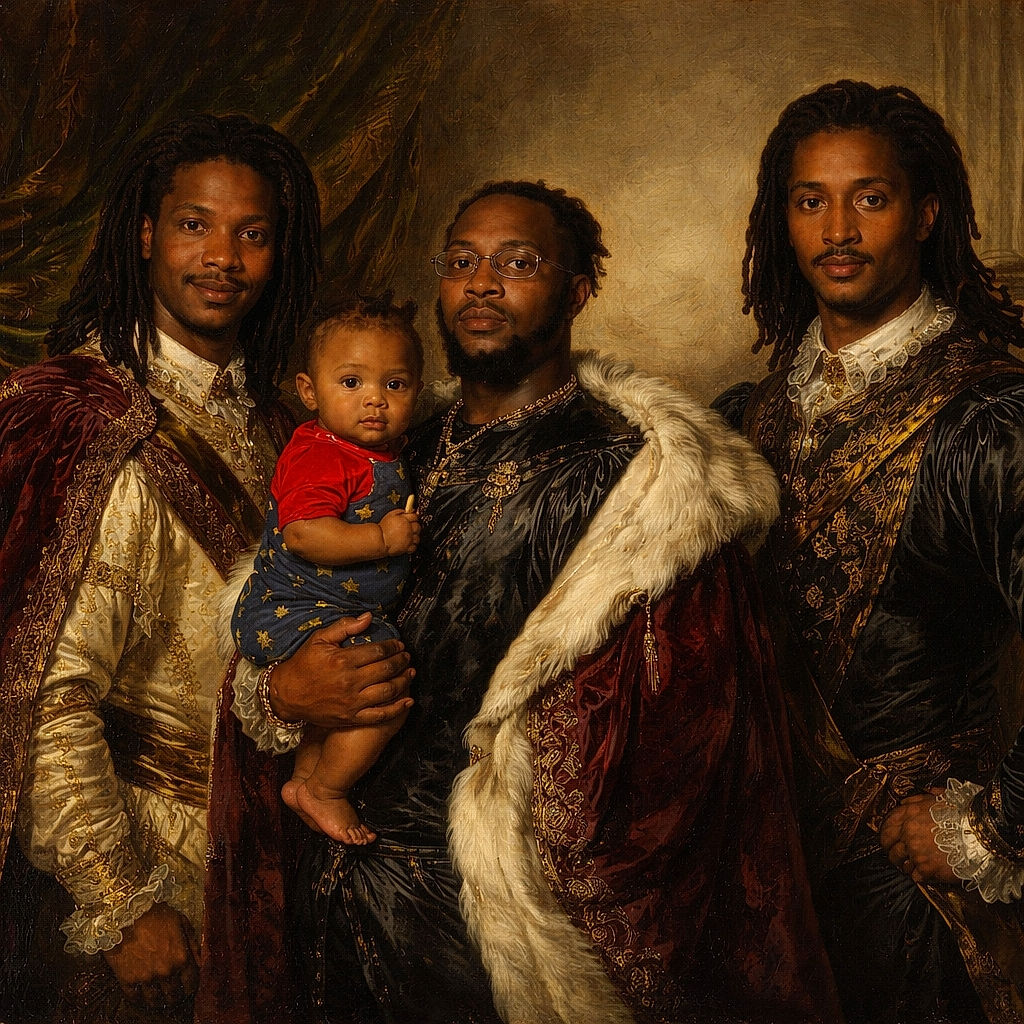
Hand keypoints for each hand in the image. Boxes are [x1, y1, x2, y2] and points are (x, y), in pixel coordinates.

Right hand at [102, 902, 198, 1009]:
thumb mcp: (182, 923)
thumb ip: (193, 944)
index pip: (191, 983)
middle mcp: (166, 971)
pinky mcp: (126, 979)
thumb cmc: (156, 913)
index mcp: (182, 957)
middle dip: (176, 995)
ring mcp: (145, 978)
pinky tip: (142, 994)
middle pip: (174, 995)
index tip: (188, 987)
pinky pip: (134, 998)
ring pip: (155, 1001)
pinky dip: (139, 999)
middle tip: (174, 993)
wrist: (127, 911)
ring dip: (158, 1000)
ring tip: (159, 997)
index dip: (191, 987)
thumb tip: (200, 962)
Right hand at [269, 613, 413, 728]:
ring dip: (404, 681)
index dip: (393, 647)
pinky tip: (408, 701)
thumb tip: (368, 617)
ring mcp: (352, 702)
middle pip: (386, 670)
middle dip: (401, 662)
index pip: (378, 651)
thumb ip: (344, 626)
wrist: (286, 695)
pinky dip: (397, 709)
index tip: (399, 645)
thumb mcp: (319, 639)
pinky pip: (379, 715)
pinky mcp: (351, 718)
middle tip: (407, 657)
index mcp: (343, 660)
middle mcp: (350, 681)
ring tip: (411, 673)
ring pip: (387, 691)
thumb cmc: (303, 664)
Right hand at [380, 508, 419, 555]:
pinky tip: (408, 543)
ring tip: (409, 536)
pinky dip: (412, 546)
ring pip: (417, 538)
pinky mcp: (407, 548)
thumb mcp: (390, 515)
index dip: (414, 517)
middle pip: (418, 527)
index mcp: (405, 521)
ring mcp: (408, 539)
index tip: (413, 519)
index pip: (415, 517)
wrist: (379, 540)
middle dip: (415, 527)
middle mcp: (408, 530)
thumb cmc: (383, 528)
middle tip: (411, 528)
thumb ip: (400, 512)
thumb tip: (407, 511)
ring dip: (414, 537)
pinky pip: (414, 547)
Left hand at [879, 790, 956, 885]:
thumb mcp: (937, 798)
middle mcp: (908, 833)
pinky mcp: (927, 869)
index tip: (888, 840)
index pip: (886, 826)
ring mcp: (916, 852)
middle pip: (889, 846)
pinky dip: (919, 875)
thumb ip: (917, 800)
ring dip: (906, 865)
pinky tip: (927, 872)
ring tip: (914, 865)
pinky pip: (915, 876)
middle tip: (897, 856)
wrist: (981, 833)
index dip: (886, 835)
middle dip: (891, 852)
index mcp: (908, 815)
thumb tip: (904, 803)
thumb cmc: (963, 814)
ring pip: (900, 863)